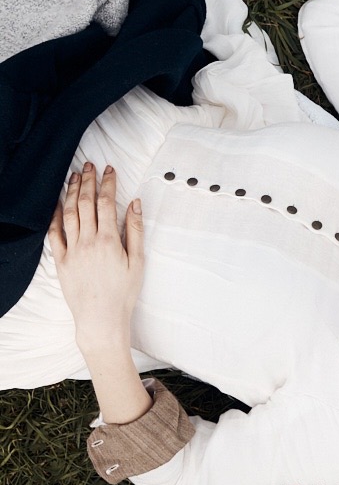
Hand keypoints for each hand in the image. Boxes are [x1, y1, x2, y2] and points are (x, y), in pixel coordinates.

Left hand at [48, 163, 144, 353]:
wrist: (100, 318)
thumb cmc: (123, 292)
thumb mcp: (138, 261)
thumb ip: (135, 230)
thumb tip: (135, 204)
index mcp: (108, 241)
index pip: (106, 204)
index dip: (108, 184)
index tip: (110, 170)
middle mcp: (87, 242)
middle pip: (85, 204)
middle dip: (88, 182)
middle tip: (89, 166)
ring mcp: (71, 251)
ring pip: (69, 214)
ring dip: (71, 193)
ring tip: (74, 177)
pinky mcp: (60, 261)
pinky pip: (54, 233)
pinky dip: (55, 216)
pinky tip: (58, 204)